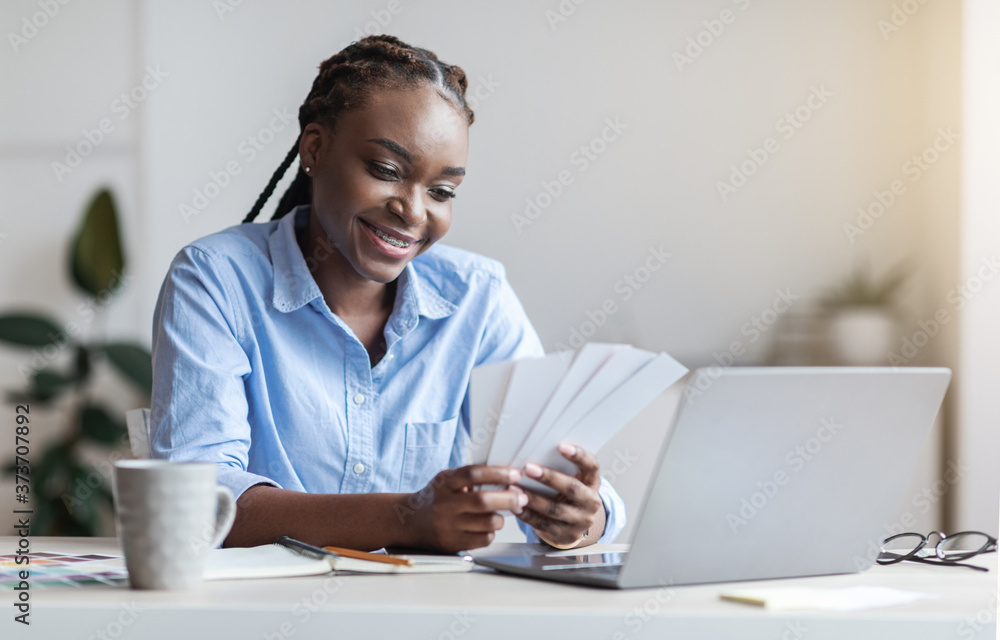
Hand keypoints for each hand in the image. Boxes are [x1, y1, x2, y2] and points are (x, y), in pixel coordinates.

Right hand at [402, 465, 528, 552]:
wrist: (410, 522)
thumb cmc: (437, 497)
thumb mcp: (447, 480)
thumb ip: (470, 476)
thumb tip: (505, 475)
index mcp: (445, 483)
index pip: (473, 474)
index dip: (497, 473)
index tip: (515, 474)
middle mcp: (445, 504)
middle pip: (483, 501)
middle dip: (509, 498)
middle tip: (522, 497)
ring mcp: (448, 526)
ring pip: (488, 522)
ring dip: (501, 517)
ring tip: (501, 513)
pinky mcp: (452, 543)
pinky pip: (484, 539)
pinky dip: (491, 532)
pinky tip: (487, 526)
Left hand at [515, 443, 605, 548]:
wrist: (574, 523)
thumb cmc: (568, 493)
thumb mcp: (573, 479)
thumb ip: (562, 467)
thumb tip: (536, 449)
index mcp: (593, 483)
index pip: (592, 466)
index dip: (579, 456)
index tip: (561, 446)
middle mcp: (591, 502)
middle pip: (572, 488)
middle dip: (549, 477)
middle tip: (528, 468)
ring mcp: (580, 521)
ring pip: (555, 509)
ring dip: (532, 498)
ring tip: (515, 488)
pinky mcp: (565, 535)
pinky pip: (544, 524)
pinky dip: (527, 515)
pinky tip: (516, 506)